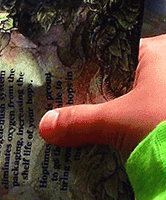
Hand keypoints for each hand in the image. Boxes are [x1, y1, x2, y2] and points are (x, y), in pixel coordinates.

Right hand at [38, 34, 165, 157]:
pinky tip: (98, 147)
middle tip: (59, 113)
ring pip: (128, 106)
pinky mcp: (164, 124)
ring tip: (71, 134)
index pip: (113, 56)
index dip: (85, 71)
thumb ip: (79, 121)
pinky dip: (120, 135)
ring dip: (104, 122)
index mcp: (160, 52)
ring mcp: (165, 100)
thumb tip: (45, 124)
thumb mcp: (117, 120)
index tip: (60, 87)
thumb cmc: (164, 122)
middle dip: (92, 100)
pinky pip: (137, 125)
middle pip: (120, 83)